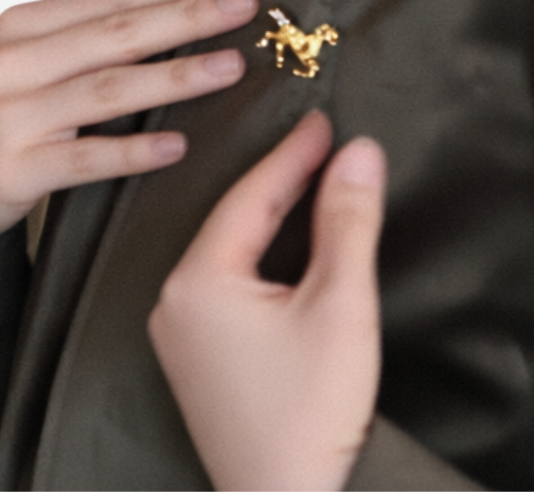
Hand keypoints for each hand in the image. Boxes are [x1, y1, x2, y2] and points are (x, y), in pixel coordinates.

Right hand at [0, 0, 257, 284]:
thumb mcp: (21, 62)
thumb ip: (80, 38)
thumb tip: (168, 9)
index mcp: (22, 24)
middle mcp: (15, 62)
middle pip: (117, 34)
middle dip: (188, 16)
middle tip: (245, 6)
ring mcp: (12, 116)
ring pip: (108, 90)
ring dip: (175, 77)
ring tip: (230, 66)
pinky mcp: (14, 171)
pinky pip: (85, 159)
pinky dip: (132, 151)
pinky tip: (177, 146)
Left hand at [148, 110, 384, 491]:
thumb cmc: (310, 416)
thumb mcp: (341, 306)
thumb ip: (348, 221)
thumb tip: (359, 153)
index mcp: (197, 281)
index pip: (251, 195)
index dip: (294, 153)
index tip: (324, 118)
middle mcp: (174, 301)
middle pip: (236, 219)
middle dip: (281, 179)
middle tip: (323, 141)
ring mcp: (180, 334)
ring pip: (230, 250)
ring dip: (270, 215)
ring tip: (311, 178)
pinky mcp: (196, 360)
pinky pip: (225, 283)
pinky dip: (260, 254)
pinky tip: (289, 242)